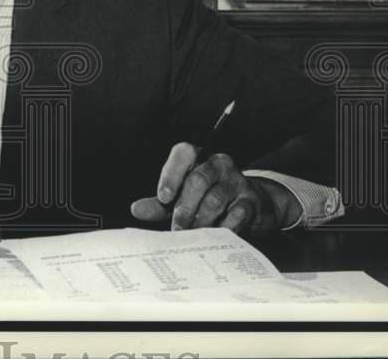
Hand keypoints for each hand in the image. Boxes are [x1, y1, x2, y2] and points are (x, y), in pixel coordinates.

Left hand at [130, 142, 297, 233]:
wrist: (251, 206)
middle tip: (177, 228)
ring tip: (192, 235)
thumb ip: (159, 204)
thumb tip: (136, 209)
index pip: (183, 152)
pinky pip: (235, 215)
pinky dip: (222, 228)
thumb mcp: (182, 199)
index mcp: (198, 158)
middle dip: (184, 207)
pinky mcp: (251, 201)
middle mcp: (218, 164)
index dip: (171, 174)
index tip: (163, 198)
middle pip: (197, 179)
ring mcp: (237, 181)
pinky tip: (215, 236)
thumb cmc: (209, 200)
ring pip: (215, 199)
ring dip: (200, 221)